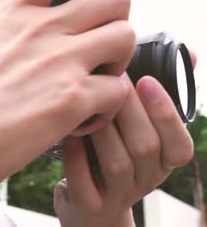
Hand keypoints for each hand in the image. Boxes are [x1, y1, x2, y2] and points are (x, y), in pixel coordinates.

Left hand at [54, 50, 196, 226]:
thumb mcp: (137, 128)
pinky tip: (69, 133)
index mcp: (163, 161)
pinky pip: (83, 180)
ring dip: (101, 129)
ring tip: (86, 102)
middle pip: (145, 147)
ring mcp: (118, 196)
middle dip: (126, 109)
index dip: (166, 113)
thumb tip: (189, 54)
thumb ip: (156, 96)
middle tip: (107, 79)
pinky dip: (75, 155)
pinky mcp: (89, 205)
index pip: (180, 145)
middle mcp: (146, 181)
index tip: (147, 81)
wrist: (89, 203)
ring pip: (117, 163)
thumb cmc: (111, 152)